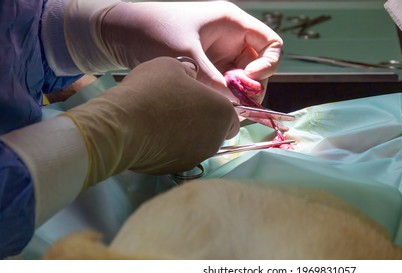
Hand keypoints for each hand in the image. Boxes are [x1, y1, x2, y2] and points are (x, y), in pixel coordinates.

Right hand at [64, 57, 239, 185]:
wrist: (122, 125)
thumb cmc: (152, 90)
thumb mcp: (172, 65)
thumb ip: (190, 73)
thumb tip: (191, 78)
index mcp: (223, 113)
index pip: (232, 117)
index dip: (216, 108)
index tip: (198, 101)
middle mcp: (216, 140)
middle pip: (216, 132)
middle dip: (203, 123)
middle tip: (179, 109)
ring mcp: (197, 158)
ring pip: (198, 145)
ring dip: (188, 135)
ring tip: (163, 121)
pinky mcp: (177, 169)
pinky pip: (180, 155)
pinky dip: (173, 147)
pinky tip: (153, 135)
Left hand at [65, 1, 282, 102]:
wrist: (119, 32)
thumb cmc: (153, 30)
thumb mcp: (186, 55)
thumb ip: (212, 81)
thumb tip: (232, 107)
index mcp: (232, 24)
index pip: (270, 44)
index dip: (268, 65)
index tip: (249, 81)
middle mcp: (231, 39)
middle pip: (259, 67)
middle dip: (252, 87)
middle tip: (236, 104)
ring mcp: (219, 55)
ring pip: (242, 80)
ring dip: (237, 95)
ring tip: (222, 107)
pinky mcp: (207, 69)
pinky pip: (225, 86)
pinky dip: (223, 98)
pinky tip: (213, 106)